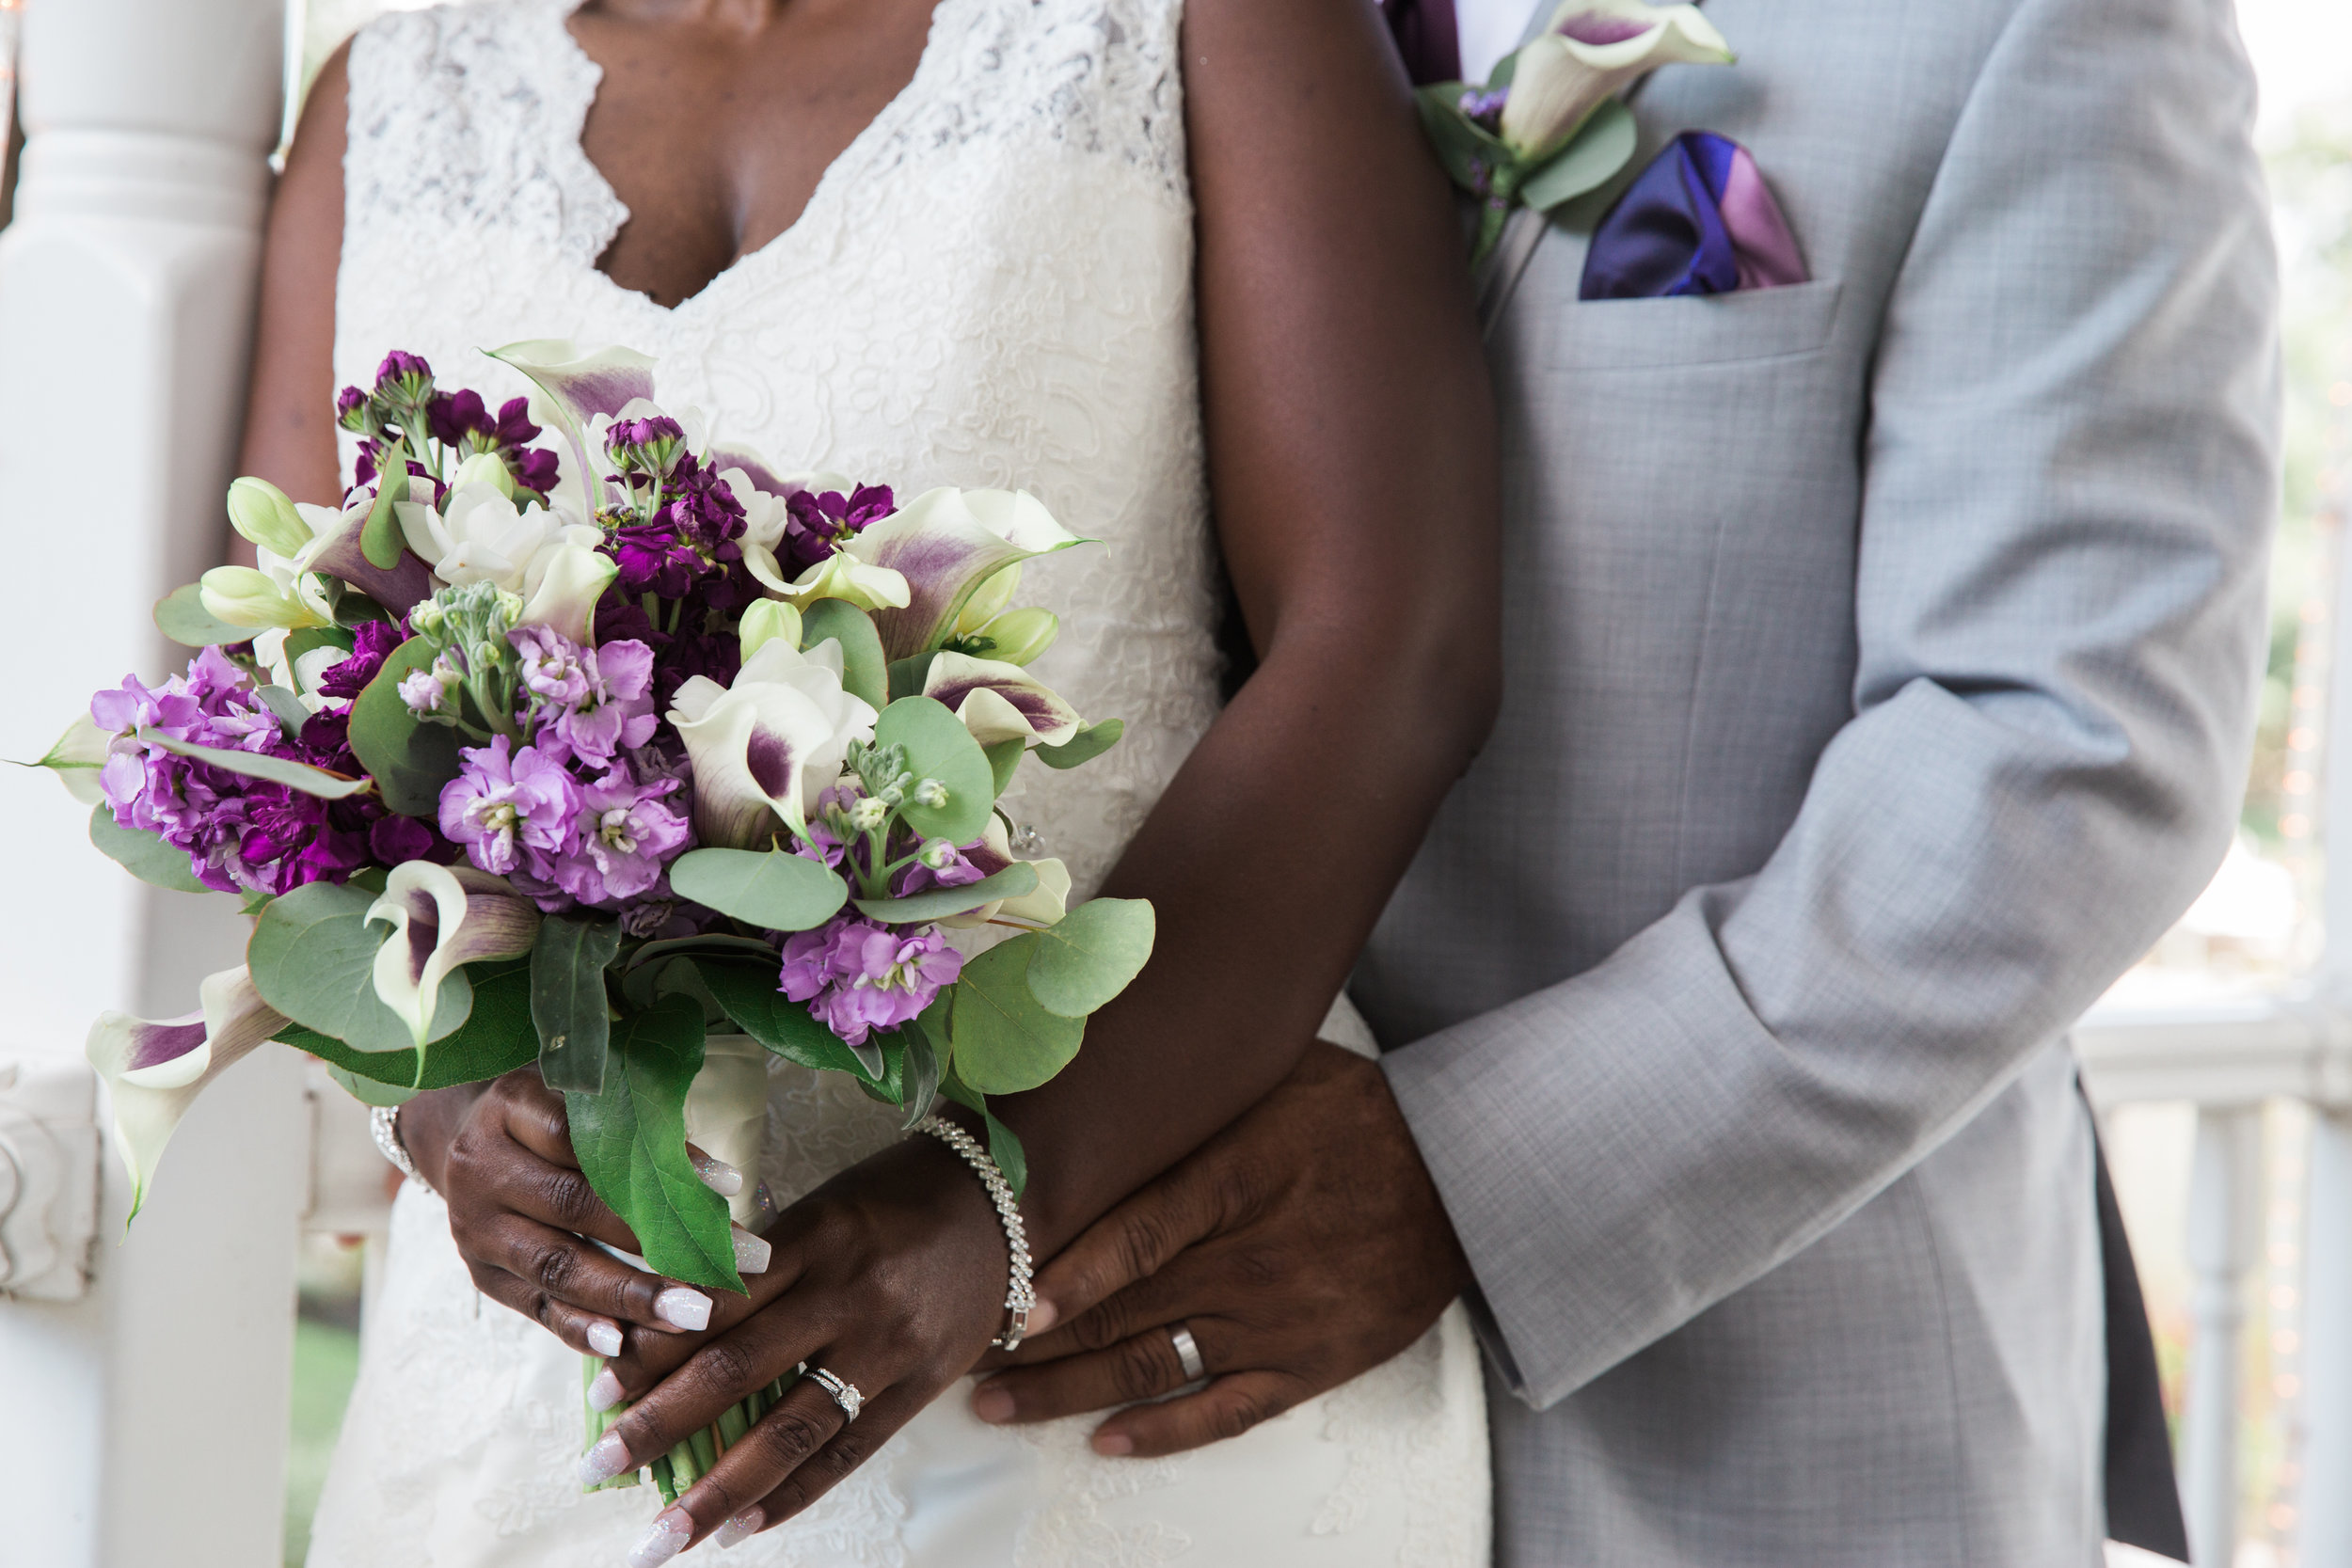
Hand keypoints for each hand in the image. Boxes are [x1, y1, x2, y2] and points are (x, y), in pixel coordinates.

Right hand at [404, 1068, 760, 1355]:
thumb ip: (635, 1127)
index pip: (590, 1136)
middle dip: (660, 1239)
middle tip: (730, 1265)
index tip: (731, 1185)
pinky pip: (537, 1306)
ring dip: (631, 1296)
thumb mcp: (583, 1100)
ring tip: (695, 1314)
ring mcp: (477, 1227)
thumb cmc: (553, 1116)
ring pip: (559, 1266)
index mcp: (512, 1106)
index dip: (659, 1160)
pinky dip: (582, 1327)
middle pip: (577, 1207)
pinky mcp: (483, 1275)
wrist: (470, 1145)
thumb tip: (717, 1183)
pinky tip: (626, 1344)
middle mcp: (484, 1167)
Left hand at [581, 1129, 1010, 1560]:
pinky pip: (848, 1451)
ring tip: (665, 1533)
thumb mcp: (822, 1207)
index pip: (718, 1302)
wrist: (1001, 1204)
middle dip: (660, 1424)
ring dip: (719, 1487)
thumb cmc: (893, 1198)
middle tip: (598, 1465)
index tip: (600, 1389)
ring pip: (790, 1427)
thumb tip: (670, 1325)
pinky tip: (743, 1529)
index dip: (656, 1349)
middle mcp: (849, 1293)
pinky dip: (792, 1495)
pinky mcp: (922, 1385)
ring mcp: (889, 1346)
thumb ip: (758, 1266)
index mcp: (815, 1236)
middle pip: (738, 1369)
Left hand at [966, 1040, 1468, 1457]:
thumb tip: (1105, 1047)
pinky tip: (1107, 1440)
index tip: (999, 1301)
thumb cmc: (1363, 1113)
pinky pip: (1225, 1410)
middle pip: (1120, 1311)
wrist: (1467, 1178)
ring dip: (1068, 1392)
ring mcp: (1276, 1321)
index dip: (1061, 1276)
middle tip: (961, 1355)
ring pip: (1154, 1366)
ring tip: (999, 1407)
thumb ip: (1194, 1076)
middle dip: (1030, 1343)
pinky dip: (1163, 1431)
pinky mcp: (1309, 1365)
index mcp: (1235, 1180)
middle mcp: (1247, 1260)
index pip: (1132, 1237)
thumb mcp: (1278, 1071)